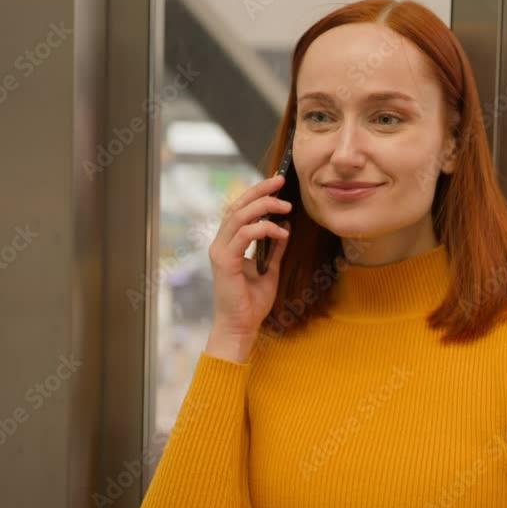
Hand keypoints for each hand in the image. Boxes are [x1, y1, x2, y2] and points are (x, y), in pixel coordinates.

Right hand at [205, 175, 291, 362]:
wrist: (241, 327)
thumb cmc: (252, 302)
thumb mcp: (270, 269)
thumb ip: (275, 247)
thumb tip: (284, 225)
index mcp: (229, 244)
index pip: (240, 209)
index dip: (257, 193)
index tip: (277, 183)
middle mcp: (221, 244)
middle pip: (237, 206)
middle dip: (260, 190)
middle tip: (281, 180)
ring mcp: (220, 251)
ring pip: (239, 216)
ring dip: (264, 206)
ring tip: (286, 206)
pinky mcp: (225, 262)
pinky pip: (244, 235)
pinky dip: (264, 229)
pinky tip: (281, 232)